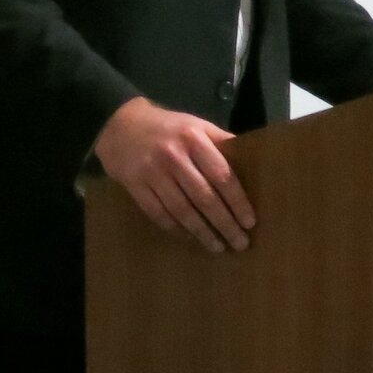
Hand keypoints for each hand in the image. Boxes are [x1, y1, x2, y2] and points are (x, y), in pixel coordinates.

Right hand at [94, 96, 253, 254]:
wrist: (120, 125)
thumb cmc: (168, 128)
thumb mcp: (197, 125)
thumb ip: (221, 142)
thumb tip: (252, 162)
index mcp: (194, 139)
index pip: (222, 176)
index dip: (237, 201)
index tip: (250, 222)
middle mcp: (174, 157)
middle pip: (204, 197)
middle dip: (225, 223)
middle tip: (240, 243)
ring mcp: (153, 173)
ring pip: (182, 210)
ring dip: (202, 232)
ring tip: (218, 247)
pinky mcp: (135, 186)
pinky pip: (159, 214)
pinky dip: (177, 229)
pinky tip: (191, 238)